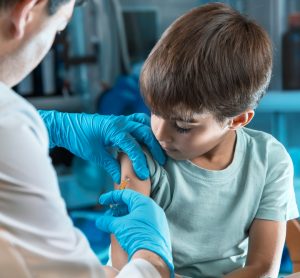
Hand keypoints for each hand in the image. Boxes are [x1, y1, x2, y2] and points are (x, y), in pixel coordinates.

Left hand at [39, 110, 165, 182]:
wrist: (66, 125)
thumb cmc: (78, 138)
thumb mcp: (94, 154)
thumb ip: (111, 165)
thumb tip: (122, 178)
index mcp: (113, 129)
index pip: (133, 146)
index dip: (140, 162)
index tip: (144, 174)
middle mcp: (120, 122)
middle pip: (145, 132)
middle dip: (155, 146)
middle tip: (161, 160)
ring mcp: (120, 119)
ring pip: (143, 123)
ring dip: (152, 135)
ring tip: (157, 148)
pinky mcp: (118, 120)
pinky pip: (136, 120)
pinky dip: (144, 127)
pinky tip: (146, 138)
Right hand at [96, 190, 173, 276]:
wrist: (152, 256)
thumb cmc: (136, 236)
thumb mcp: (119, 226)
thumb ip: (108, 221)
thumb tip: (99, 221)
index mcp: (144, 203)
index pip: (126, 194)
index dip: (112, 197)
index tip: (102, 201)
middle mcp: (153, 208)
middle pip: (131, 204)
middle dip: (117, 209)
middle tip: (108, 215)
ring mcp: (157, 219)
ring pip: (137, 214)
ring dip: (124, 217)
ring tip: (114, 224)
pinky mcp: (159, 229)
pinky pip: (143, 222)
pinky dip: (132, 224)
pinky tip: (124, 230)